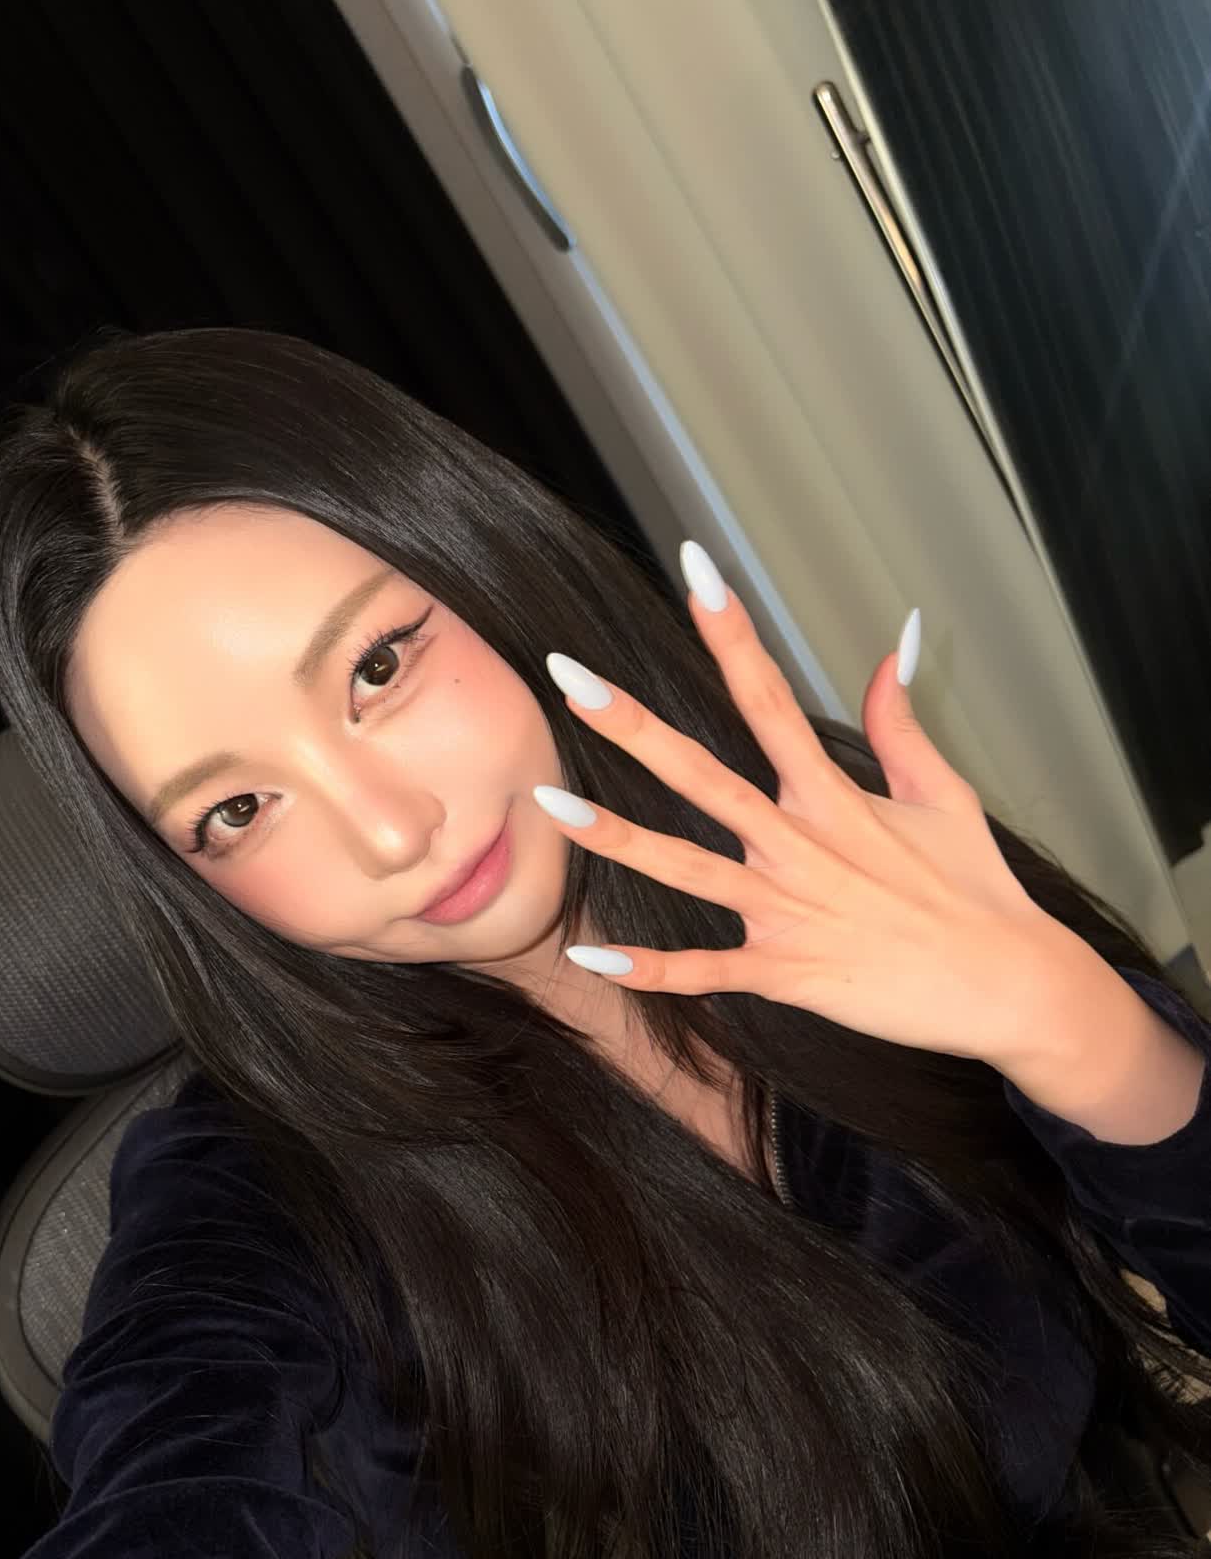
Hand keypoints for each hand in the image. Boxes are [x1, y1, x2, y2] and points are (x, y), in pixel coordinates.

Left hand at [533, 542, 1063, 1069]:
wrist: (1012, 988)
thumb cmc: (976, 889)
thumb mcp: (944, 793)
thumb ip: (902, 721)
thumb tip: (897, 642)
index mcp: (831, 796)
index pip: (769, 697)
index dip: (731, 631)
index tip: (694, 570)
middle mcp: (800, 844)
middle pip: (703, 773)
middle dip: (632, 725)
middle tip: (568, 676)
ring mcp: (789, 910)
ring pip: (687, 867)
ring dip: (615, 838)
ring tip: (547, 802)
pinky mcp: (788, 973)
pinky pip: (707, 971)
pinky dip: (651, 969)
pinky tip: (593, 959)